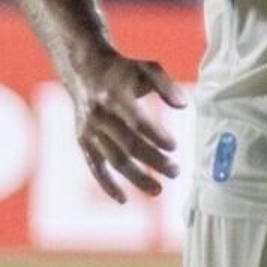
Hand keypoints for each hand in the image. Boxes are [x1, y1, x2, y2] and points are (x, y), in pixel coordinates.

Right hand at [64, 49, 183, 199]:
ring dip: (135, 177)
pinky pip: (95, 167)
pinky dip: (107, 184)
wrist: (82, 69)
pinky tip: (123, 199)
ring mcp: (89, 131)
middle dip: (153, 161)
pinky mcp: (83, 142)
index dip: (155, 136)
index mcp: (114, 97)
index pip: (137, 121)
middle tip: (176, 172)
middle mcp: (99, 116)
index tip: (175, 147)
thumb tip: (183, 105)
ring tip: (158, 190)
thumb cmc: (122, 70)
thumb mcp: (146, 68)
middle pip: (128, 145)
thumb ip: (166, 86)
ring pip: (113, 160)